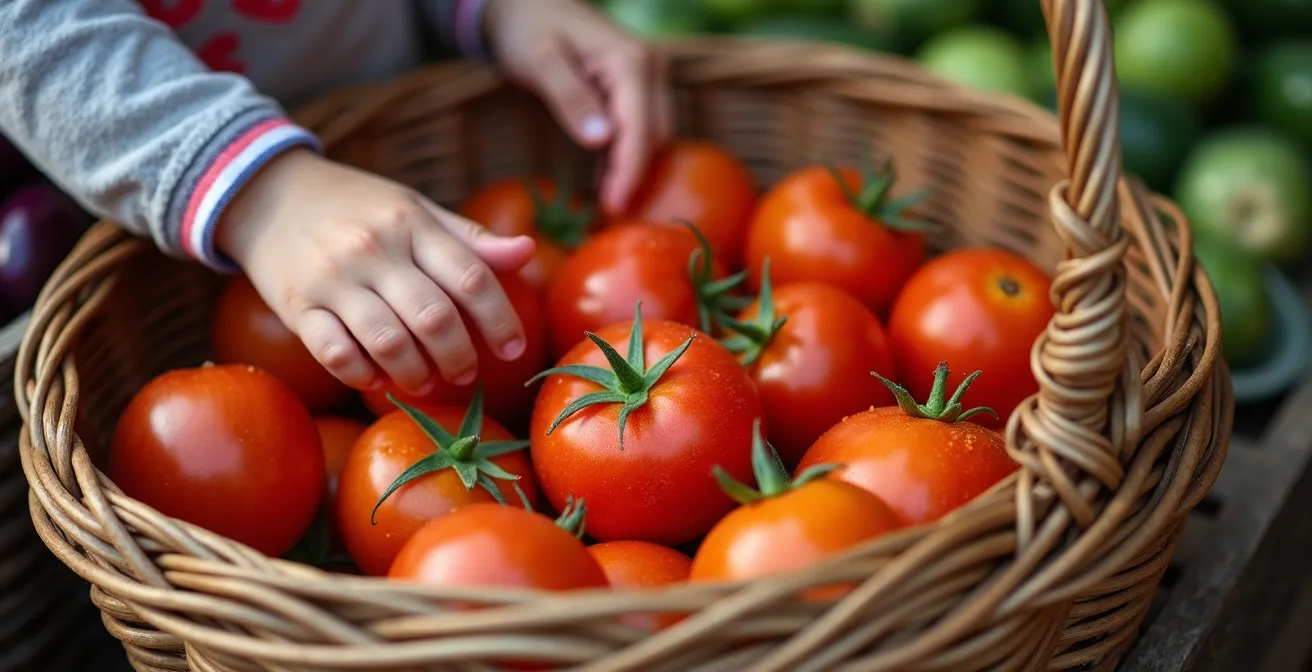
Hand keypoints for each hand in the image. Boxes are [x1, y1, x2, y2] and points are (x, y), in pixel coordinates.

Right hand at [216, 149, 535, 394]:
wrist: (268, 191)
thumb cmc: (358, 206)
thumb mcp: (415, 209)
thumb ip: (469, 239)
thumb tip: (529, 252)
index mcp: (411, 222)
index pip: (470, 277)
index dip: (500, 319)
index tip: (513, 349)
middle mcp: (373, 249)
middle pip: (434, 318)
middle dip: (460, 357)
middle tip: (467, 373)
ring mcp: (332, 279)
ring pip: (388, 342)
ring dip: (417, 374)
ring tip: (428, 381)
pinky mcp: (297, 306)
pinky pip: (336, 354)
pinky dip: (364, 375)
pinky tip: (379, 378)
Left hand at [482, 0, 672, 213]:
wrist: (532, 4)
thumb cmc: (530, 27)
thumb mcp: (540, 61)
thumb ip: (570, 98)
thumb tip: (602, 141)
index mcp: (631, 61)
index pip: (640, 129)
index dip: (630, 172)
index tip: (614, 209)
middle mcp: (652, 68)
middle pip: (655, 137)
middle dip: (635, 178)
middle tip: (608, 219)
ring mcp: (651, 78)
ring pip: (653, 138)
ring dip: (634, 172)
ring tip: (608, 210)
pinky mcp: (642, 90)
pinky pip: (642, 131)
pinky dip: (627, 159)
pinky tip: (607, 184)